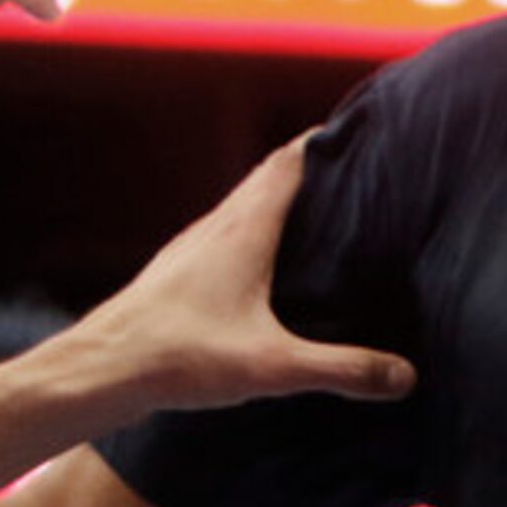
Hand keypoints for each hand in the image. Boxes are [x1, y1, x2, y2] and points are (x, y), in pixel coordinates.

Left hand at [70, 139, 415, 411]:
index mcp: (245, 229)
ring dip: (281, 199)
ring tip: (320, 212)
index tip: (361, 130)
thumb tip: (405, 376)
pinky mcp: (177, 272)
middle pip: (269, 177)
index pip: (290, 162)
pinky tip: (265, 267)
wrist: (100, 370)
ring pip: (244, 205)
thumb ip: (342, 369)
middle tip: (353, 168)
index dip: (325, 140)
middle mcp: (217, 226)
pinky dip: (255, 230)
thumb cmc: (181, 358)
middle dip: (311, 167)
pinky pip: (226, 233)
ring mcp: (192, 247)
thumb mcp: (274, 366)